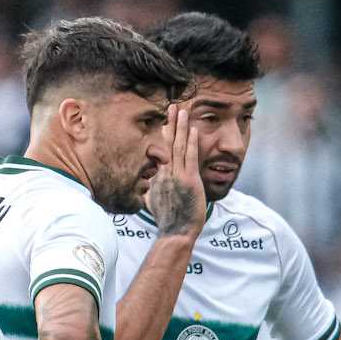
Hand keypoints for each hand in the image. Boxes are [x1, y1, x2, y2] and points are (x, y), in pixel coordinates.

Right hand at [146, 103, 205, 236]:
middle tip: (172, 106)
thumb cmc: (167, 221)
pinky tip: (192, 129)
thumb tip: (147, 187)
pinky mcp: (188, 180)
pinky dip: (190, 142)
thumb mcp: (153, 202)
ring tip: (181, 110)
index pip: (161, 151)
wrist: (175, 233)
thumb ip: (152, 190)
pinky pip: (189, 157)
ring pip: (177, 146)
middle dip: (170, 124)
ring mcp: (176, 176)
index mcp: (158, 177)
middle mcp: (165, 173)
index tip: (166, 121)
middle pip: (167, 143)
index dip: (164, 135)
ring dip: (179, 127)